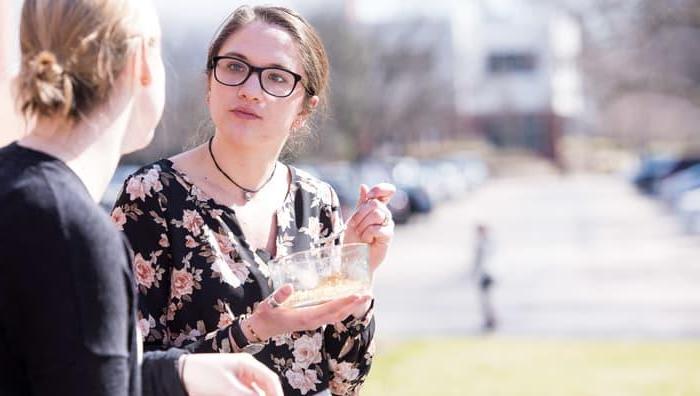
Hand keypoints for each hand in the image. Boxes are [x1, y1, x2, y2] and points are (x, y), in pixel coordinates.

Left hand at [180, 353, 282, 395]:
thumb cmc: (201, 373)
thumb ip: (247, 395)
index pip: (270, 380)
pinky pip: (244, 395)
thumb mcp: (226, 386)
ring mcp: (239, 381)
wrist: (179, 374)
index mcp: (248, 364)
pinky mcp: (230, 390)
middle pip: (264, 389)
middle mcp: (247, 372)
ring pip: (254, 393)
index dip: (277, 393)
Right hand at [244, 284, 371, 340]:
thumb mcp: (268, 304)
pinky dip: (342, 308)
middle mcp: (312, 321)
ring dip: (351, 306)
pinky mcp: (312, 320)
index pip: (329, 310)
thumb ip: (279, 296)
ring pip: (336, 315)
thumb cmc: (265, 315)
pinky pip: (331, 315)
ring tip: (364, 296)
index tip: (356, 295)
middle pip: (338, 313)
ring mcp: (313, 322)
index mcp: (305, 318)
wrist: (262, 328)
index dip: (343, 303)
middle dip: (353, 304)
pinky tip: (348, 301)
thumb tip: (289, 286)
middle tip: (368, 294)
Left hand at [343, 183, 395, 272]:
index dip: (380, 189)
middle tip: (355, 226)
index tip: (369, 195)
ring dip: (363, 225)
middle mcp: (384, 215)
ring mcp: (388, 225)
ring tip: (361, 235)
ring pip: (376, 214)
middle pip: (375, 203)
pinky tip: (367, 241)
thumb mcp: (353, 219)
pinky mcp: (388, 236)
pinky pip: (377, 228)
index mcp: (377, 208)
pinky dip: (367, 234)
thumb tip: (364, 186)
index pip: (386, 191)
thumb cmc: (352, 240)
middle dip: (360, 215)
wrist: (352, 259)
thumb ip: (361, 203)